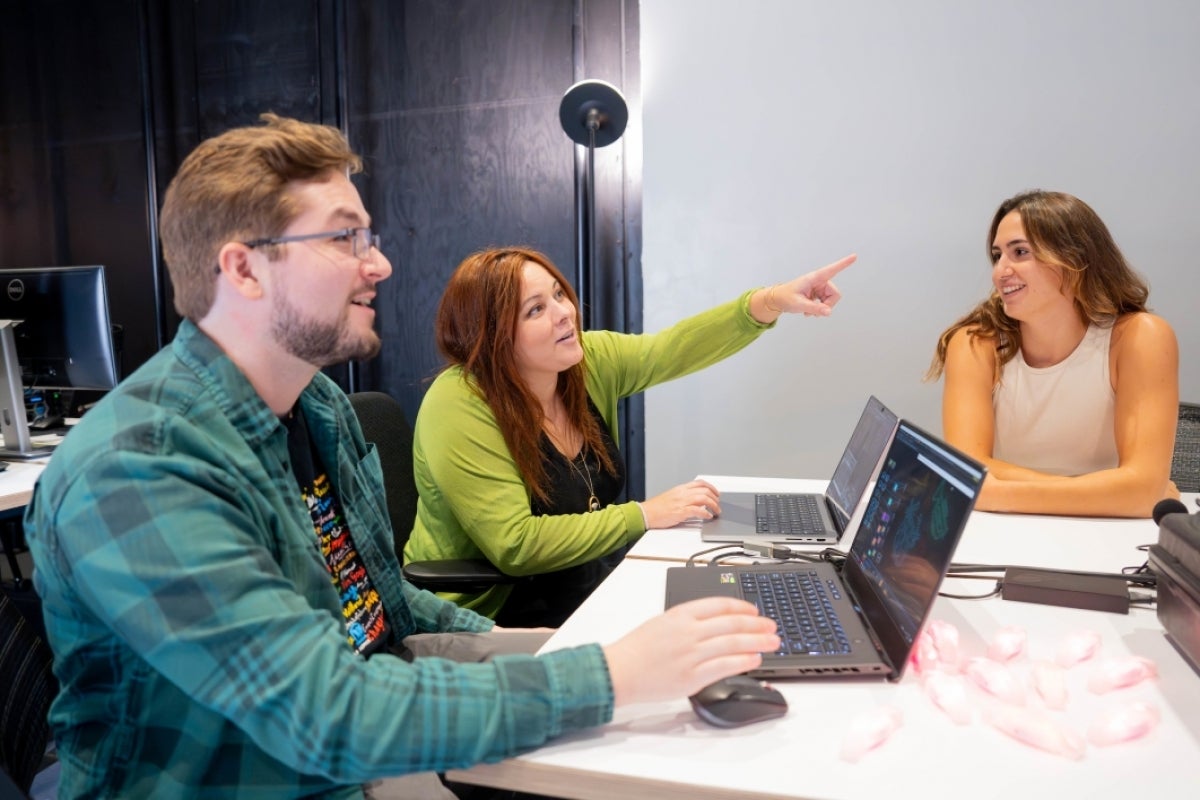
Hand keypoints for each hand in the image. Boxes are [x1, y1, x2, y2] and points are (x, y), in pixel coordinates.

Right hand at [602, 597, 778, 705]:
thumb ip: (690, 621)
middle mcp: (689, 632)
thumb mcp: (663, 622)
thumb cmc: (638, 648)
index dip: (742, 606)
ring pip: (734, 644)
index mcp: (680, 614)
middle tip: (772, 626)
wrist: (620, 671)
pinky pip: (726, 667)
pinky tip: (756, 659)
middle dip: (757, 624)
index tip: (754, 610)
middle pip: (732, 623)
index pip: (720, 604)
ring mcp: (692, 654)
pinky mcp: (693, 677)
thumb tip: (721, 624)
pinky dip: (744, 662)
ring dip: (757, 642)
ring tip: (772, 642)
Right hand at [640, 479, 720, 527]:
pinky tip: (708, 516)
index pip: (700, 483)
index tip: (716, 493)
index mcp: (680, 488)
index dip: (711, 487)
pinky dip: (706, 513)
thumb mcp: (671, 497)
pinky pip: (698, 510)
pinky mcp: (680, 511)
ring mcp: (681, 502)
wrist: (645, 513)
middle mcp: (682, 493)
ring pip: (704, 498)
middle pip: (705, 490)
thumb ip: (683, 497)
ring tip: (716, 511)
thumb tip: (695, 501)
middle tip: (718, 504)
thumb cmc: (656, 508)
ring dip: (714, 505)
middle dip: (715, 497)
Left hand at [755, 253, 855, 321]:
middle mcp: (819, 281)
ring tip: (809, 312)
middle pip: (835, 294)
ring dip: (822, 308)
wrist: (778, 300)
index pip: (832, 269)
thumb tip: (828, 312)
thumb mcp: (799, 304)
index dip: (844, 263)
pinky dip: (819, 309)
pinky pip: (826, 303)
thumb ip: (814, 308)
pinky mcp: (818, 294)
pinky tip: (809, 311)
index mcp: (814, 278)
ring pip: (831, 300)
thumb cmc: (785, 297)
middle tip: (816, 313)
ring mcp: (819, 288)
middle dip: (828, 305)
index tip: (854, 256)